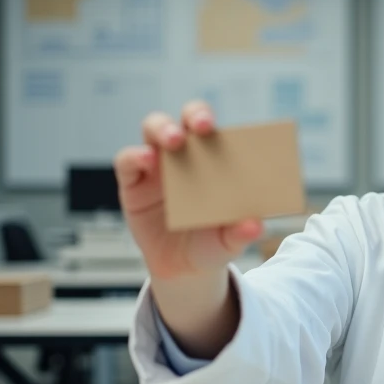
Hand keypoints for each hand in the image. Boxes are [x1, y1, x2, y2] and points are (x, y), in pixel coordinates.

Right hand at [114, 101, 261, 281]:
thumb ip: (241, 232)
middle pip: (186, 119)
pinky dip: (135, 155)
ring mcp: (157, 165)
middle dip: (196, 114)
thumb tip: (256, 225)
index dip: (226, 123)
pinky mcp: (132, 181)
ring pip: (154, 128)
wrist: (182, 269)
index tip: (234, 129)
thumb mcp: (229, 241)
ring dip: (164, 128)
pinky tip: (147, 160)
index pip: (218, 130)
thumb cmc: (211, 243)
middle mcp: (186, 155)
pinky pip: (127, 160)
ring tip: (174, 141)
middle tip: (204, 125)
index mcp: (215, 161)